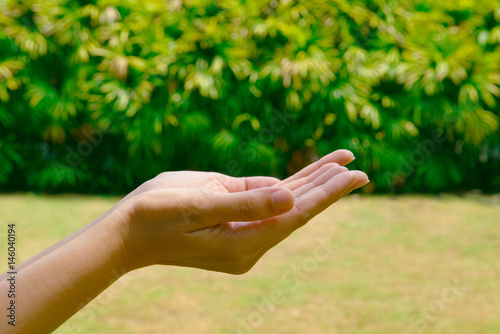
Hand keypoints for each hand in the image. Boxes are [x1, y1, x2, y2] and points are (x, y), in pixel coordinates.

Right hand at [114, 150, 368, 273]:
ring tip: (340, 164)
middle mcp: (250, 242)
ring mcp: (243, 232)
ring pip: (285, 204)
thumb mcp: (198, 206)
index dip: (327, 193)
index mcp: (244, 242)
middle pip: (297, 210)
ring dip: (311, 183)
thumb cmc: (155, 215)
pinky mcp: (234, 220)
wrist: (127, 233)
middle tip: (359, 169)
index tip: (355, 175)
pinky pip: (267, 201)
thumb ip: (245, 203)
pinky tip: (305, 176)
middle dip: (327, 187)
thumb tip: (289, 197)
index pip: (296, 213)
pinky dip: (287, 186)